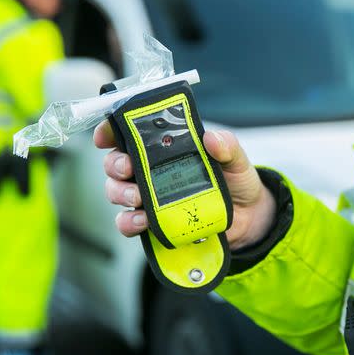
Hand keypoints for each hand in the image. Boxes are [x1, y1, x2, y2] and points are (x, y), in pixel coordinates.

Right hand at [94, 120, 276, 249]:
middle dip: (115, 164)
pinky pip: (128, 223)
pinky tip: (143, 221)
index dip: (111, 131)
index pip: (129, 134)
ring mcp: (149, 198)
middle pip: (115, 163)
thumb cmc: (236, 181)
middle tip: (128, 168)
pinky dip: (129, 222)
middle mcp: (150, 171)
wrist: (248, 218)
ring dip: (120, 193)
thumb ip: (227, 146)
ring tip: (139, 198)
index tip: (106, 135)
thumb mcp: (236, 159)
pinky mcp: (153, 223)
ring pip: (116, 192)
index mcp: (165, 149)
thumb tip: (212, 139)